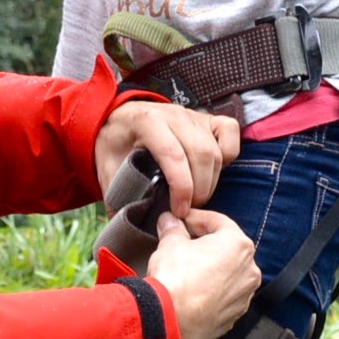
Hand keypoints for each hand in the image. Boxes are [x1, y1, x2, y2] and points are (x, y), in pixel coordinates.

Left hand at [95, 102, 238, 217]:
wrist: (121, 119)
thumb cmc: (115, 145)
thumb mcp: (108, 168)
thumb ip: (119, 193)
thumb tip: (129, 223)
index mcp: (147, 122)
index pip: (173, 155)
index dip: (181, 187)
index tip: (179, 211)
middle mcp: (174, 114)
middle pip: (200, 154)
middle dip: (199, 190)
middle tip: (187, 210)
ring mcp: (193, 115)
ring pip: (216, 151)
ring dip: (211, 182)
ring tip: (196, 199)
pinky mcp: (208, 119)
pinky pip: (230, 135)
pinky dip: (228, 157)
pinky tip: (212, 174)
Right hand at [147, 209, 259, 338]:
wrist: (171, 322)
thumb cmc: (175, 279)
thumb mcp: (170, 244)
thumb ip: (173, 230)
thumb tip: (170, 223)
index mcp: (238, 245)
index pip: (219, 222)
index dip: (197, 218)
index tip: (183, 220)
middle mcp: (249, 270)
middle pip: (227, 249)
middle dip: (206, 244)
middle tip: (184, 243)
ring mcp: (244, 295)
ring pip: (228, 274)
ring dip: (211, 269)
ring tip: (187, 269)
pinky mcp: (234, 316)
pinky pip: (224, 296)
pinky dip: (212, 291)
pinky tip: (193, 291)